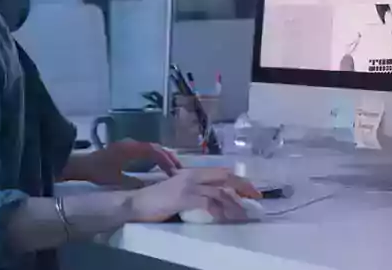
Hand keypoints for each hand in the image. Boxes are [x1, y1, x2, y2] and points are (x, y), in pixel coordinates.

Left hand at [74, 139, 181, 188]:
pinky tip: (158, 166)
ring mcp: (128, 145)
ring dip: (162, 156)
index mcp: (130, 149)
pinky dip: (155, 156)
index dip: (166, 160)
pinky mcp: (126, 149)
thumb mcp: (116, 181)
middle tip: (179, 169)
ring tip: (172, 168)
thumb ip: (133, 183)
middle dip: (168, 157)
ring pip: (151, 147)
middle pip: (155, 147)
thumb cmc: (98, 172)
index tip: (175, 171)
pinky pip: (145, 150)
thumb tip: (151, 187)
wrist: (82, 165)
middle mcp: (131, 144)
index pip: (154, 151)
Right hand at [126, 167, 260, 222]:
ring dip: (233, 203)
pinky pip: (207, 202)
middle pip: (224, 177)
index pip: (220, 172)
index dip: (238, 180)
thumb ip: (194, 191)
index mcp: (190, 173)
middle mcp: (191, 175)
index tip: (251, 189)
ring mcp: (188, 186)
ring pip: (219, 191)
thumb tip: (213, 199)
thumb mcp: (178, 191)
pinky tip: (223, 218)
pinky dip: (218, 210)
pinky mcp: (183, 197)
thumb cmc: (155, 200)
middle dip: (242, 187)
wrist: (136, 203)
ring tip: (242, 214)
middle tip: (255, 198)